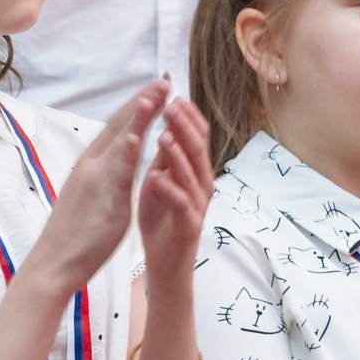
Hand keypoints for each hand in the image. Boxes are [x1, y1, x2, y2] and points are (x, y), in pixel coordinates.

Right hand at [27, 80, 170, 295]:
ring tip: (154, 95)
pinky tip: (138, 136)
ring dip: (137, 118)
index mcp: (91, 165)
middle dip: (142, 103)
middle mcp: (91, 166)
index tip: (155, 89)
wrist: (52, 262)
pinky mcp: (101, 202)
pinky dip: (126, 152)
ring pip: (118, 144)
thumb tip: (118, 161)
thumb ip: (106, 174)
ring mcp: (95, 182)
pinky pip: (116, 174)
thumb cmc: (73, 234)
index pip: (116, 128)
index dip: (136, 107)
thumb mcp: (91, 194)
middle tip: (163, 81)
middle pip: (118, 128)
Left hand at [134, 97, 213, 290]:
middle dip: (184, 126)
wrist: (166, 265)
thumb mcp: (160, 183)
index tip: (170, 94)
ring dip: (178, 154)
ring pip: (191, 174)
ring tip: (164, 135)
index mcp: (195, 172)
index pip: (195, 136)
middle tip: (170, 105)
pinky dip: (169, 188)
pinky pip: (181, 204)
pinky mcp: (189, 226)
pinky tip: (157, 177)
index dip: (185, 115)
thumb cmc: (162, 222)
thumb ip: (164, 159)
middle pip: (197, 149)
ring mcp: (197, 205)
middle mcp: (202, 185)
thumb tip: (165, 129)